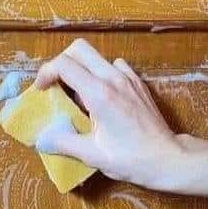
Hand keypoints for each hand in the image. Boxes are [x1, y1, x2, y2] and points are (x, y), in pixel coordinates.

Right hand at [34, 38, 188, 190]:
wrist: (167, 159)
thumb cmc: (131, 159)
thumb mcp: (92, 155)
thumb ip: (63, 143)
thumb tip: (41, 139)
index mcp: (99, 94)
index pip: (64, 65)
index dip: (46, 73)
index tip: (41, 90)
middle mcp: (113, 78)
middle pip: (79, 49)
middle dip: (61, 63)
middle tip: (55, 86)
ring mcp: (129, 78)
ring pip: (97, 57)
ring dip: (82, 70)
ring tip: (78, 97)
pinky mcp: (138, 84)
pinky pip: (114, 68)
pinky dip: (101, 76)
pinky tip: (102, 98)